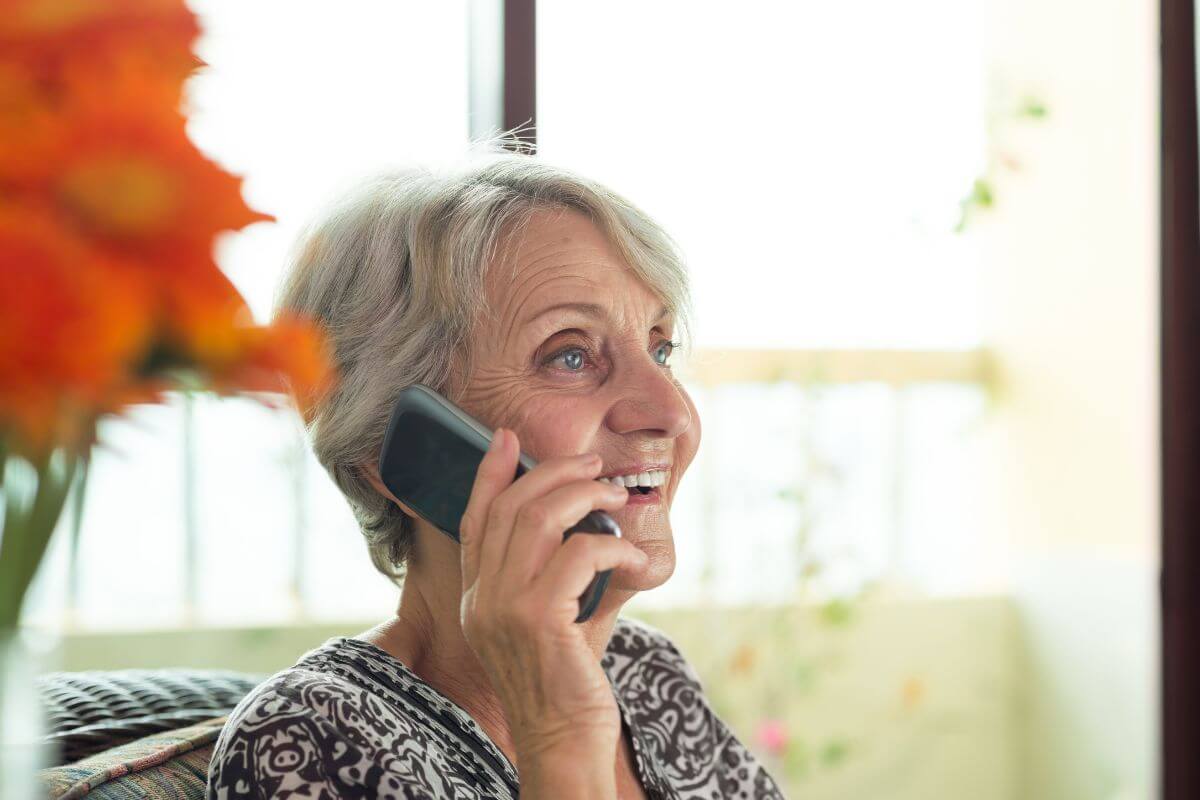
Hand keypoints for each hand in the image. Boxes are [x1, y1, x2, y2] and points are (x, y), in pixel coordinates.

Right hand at [458, 427, 645, 763]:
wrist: (563, 739)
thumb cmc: (566, 680)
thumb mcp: (550, 619)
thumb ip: (555, 574)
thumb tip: (593, 524)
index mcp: (475, 596)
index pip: (473, 519)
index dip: (488, 473)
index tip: (505, 438)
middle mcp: (479, 597)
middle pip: (510, 507)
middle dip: (554, 473)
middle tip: (593, 465)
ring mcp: (503, 607)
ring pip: (538, 519)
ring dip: (584, 496)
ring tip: (615, 497)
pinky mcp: (537, 619)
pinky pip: (577, 554)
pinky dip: (610, 544)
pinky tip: (629, 553)